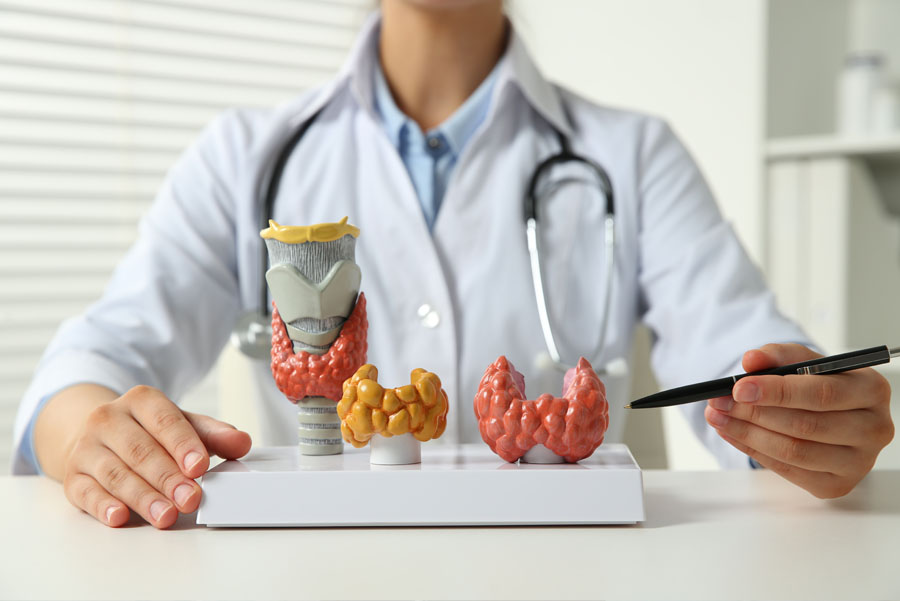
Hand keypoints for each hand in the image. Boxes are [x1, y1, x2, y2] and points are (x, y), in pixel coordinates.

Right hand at [63, 385, 251, 527]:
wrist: (96, 434)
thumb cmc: (146, 431)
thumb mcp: (181, 424)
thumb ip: (212, 434)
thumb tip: (242, 442)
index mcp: (141, 400)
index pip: (164, 421)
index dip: (183, 445)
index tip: (200, 466)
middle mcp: (109, 419)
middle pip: (141, 451)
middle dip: (168, 478)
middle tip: (191, 499)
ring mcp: (87, 448)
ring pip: (116, 474)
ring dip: (143, 497)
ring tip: (166, 515)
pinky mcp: (73, 477)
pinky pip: (86, 493)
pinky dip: (103, 506)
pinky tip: (120, 517)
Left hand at [705, 343, 893, 497]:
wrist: (830, 414)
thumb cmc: (818, 384)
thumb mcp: (800, 361)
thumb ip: (776, 356)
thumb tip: (751, 360)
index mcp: (871, 390)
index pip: (822, 393)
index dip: (777, 391)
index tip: (740, 387)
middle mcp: (874, 428)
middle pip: (806, 425)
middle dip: (754, 412)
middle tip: (719, 402)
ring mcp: (858, 462)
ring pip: (794, 450)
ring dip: (747, 433)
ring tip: (718, 416)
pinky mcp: (836, 485)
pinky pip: (787, 469)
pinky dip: (753, 450)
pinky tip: (732, 433)